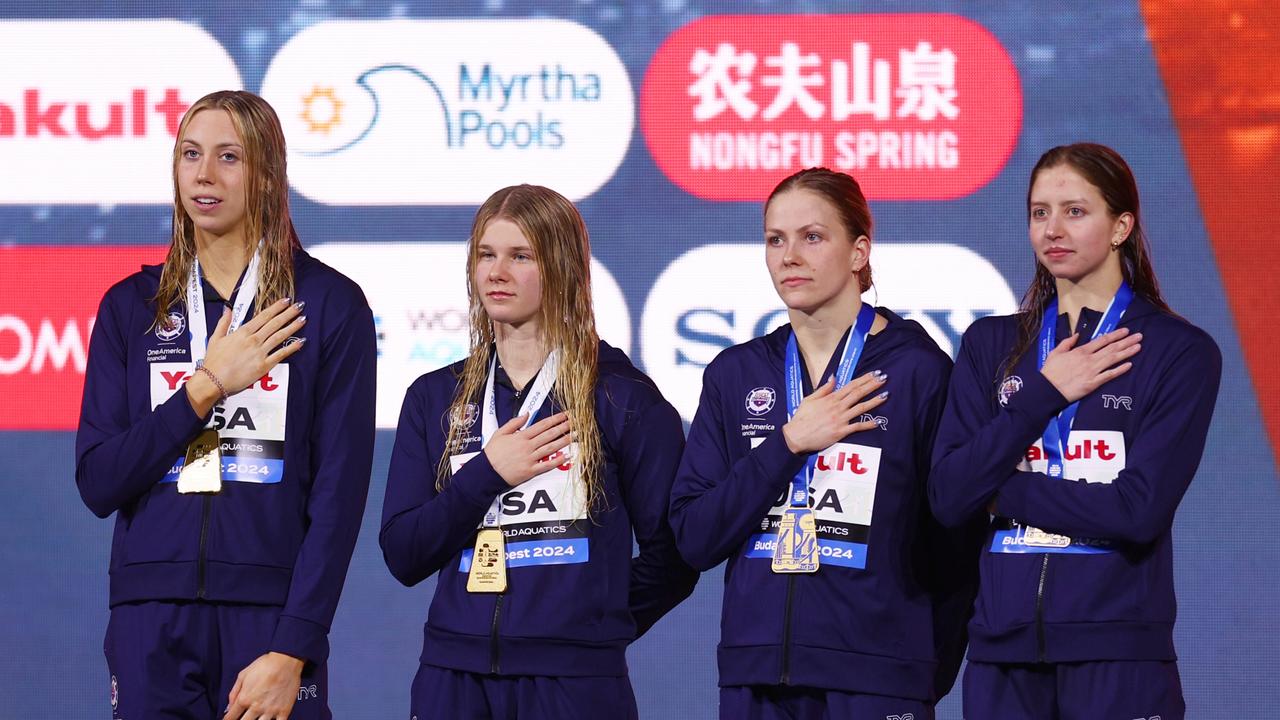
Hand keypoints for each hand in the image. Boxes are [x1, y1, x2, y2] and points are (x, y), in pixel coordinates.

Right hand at [187, 298, 306, 415]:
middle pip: (275, 323)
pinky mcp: (263, 366)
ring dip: (293, 327)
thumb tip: (227, 309)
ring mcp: (259, 353)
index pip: (264, 316)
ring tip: (303, 319)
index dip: (277, 307)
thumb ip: (223, 322)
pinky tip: (301, 342)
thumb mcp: (215, 338)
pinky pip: (281, 355)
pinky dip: (292, 348)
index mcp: (242, 332)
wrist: (213, 380)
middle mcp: (253, 340)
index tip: (286, 300)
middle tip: (299, 305)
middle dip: (289, 313)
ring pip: (280, 336)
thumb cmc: (213, 361)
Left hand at [222, 652, 303, 719]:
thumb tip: (229, 707)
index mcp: (245, 698)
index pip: (230, 717)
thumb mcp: (243, 674)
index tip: (229, 719)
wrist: (286, 661)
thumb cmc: (265, 665)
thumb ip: (234, 692)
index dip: (228, 719)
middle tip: (243, 718)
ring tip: (256, 718)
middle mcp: (256, 707)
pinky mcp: (284, 711)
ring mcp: (271, 710)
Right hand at [483, 412, 572, 486]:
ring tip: (575, 436)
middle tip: (575, 423)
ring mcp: (530, 459)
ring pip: (551, 448)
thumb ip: (514, 423)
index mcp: (521, 436)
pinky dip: (557, 461)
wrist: (486, 472)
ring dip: (564, 441)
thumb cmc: (492, 453)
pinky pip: (546, 465)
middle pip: (549, 435)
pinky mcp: (530, 471)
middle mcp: (527, 446)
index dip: (555, 419)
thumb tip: (526, 414)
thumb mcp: (500, 433)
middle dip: (563, 427)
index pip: (542, 425)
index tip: (565, 415)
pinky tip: (567, 456)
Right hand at [782, 371, 887, 453]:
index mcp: (830, 398)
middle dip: (872, 385)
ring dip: (874, 401)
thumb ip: (824, 389)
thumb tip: (833, 377)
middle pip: (858, 393)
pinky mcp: (841, 431)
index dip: (864, 379)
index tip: (874, 374)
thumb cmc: (801, 418)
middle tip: (883, 378)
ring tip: (885, 395)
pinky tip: (877, 421)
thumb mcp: (810, 399)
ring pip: (860, 408)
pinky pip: (857, 426)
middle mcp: (837, 407)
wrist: (796, 435)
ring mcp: (840, 419)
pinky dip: (868, 424)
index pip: (850, 385)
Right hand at [1039, 328, 1141, 402]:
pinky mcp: (1093, 383)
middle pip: (1111, 348)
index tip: (1126, 331)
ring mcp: (1092, 371)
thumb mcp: (1056, 352)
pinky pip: (1109, 375)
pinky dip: (1119, 370)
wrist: (1048, 389)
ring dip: (1127, 352)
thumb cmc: (1050, 371)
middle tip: (1139, 336)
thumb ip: (1067, 342)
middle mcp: (1089, 359)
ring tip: (1138, 346)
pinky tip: (1129, 365)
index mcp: (1080, 351)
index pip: (1102, 340)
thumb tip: (1078, 335)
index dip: (1115, 335)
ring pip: (1113, 359)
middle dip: (1126, 341)